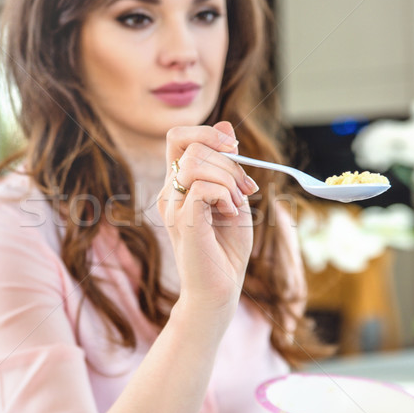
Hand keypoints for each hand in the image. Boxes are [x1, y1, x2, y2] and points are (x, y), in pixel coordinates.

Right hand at [157, 121, 257, 321]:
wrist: (221, 288)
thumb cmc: (226, 247)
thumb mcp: (233, 196)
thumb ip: (227, 164)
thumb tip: (226, 124)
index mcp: (178, 184)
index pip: (179, 137)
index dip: (208, 133)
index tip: (235, 151)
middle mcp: (169, 192)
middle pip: (190, 144)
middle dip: (228, 160)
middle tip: (244, 189)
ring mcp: (172, 207)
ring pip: (195, 162)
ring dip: (228, 179)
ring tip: (235, 206)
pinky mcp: (182, 222)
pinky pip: (201, 186)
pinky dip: (224, 194)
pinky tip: (229, 213)